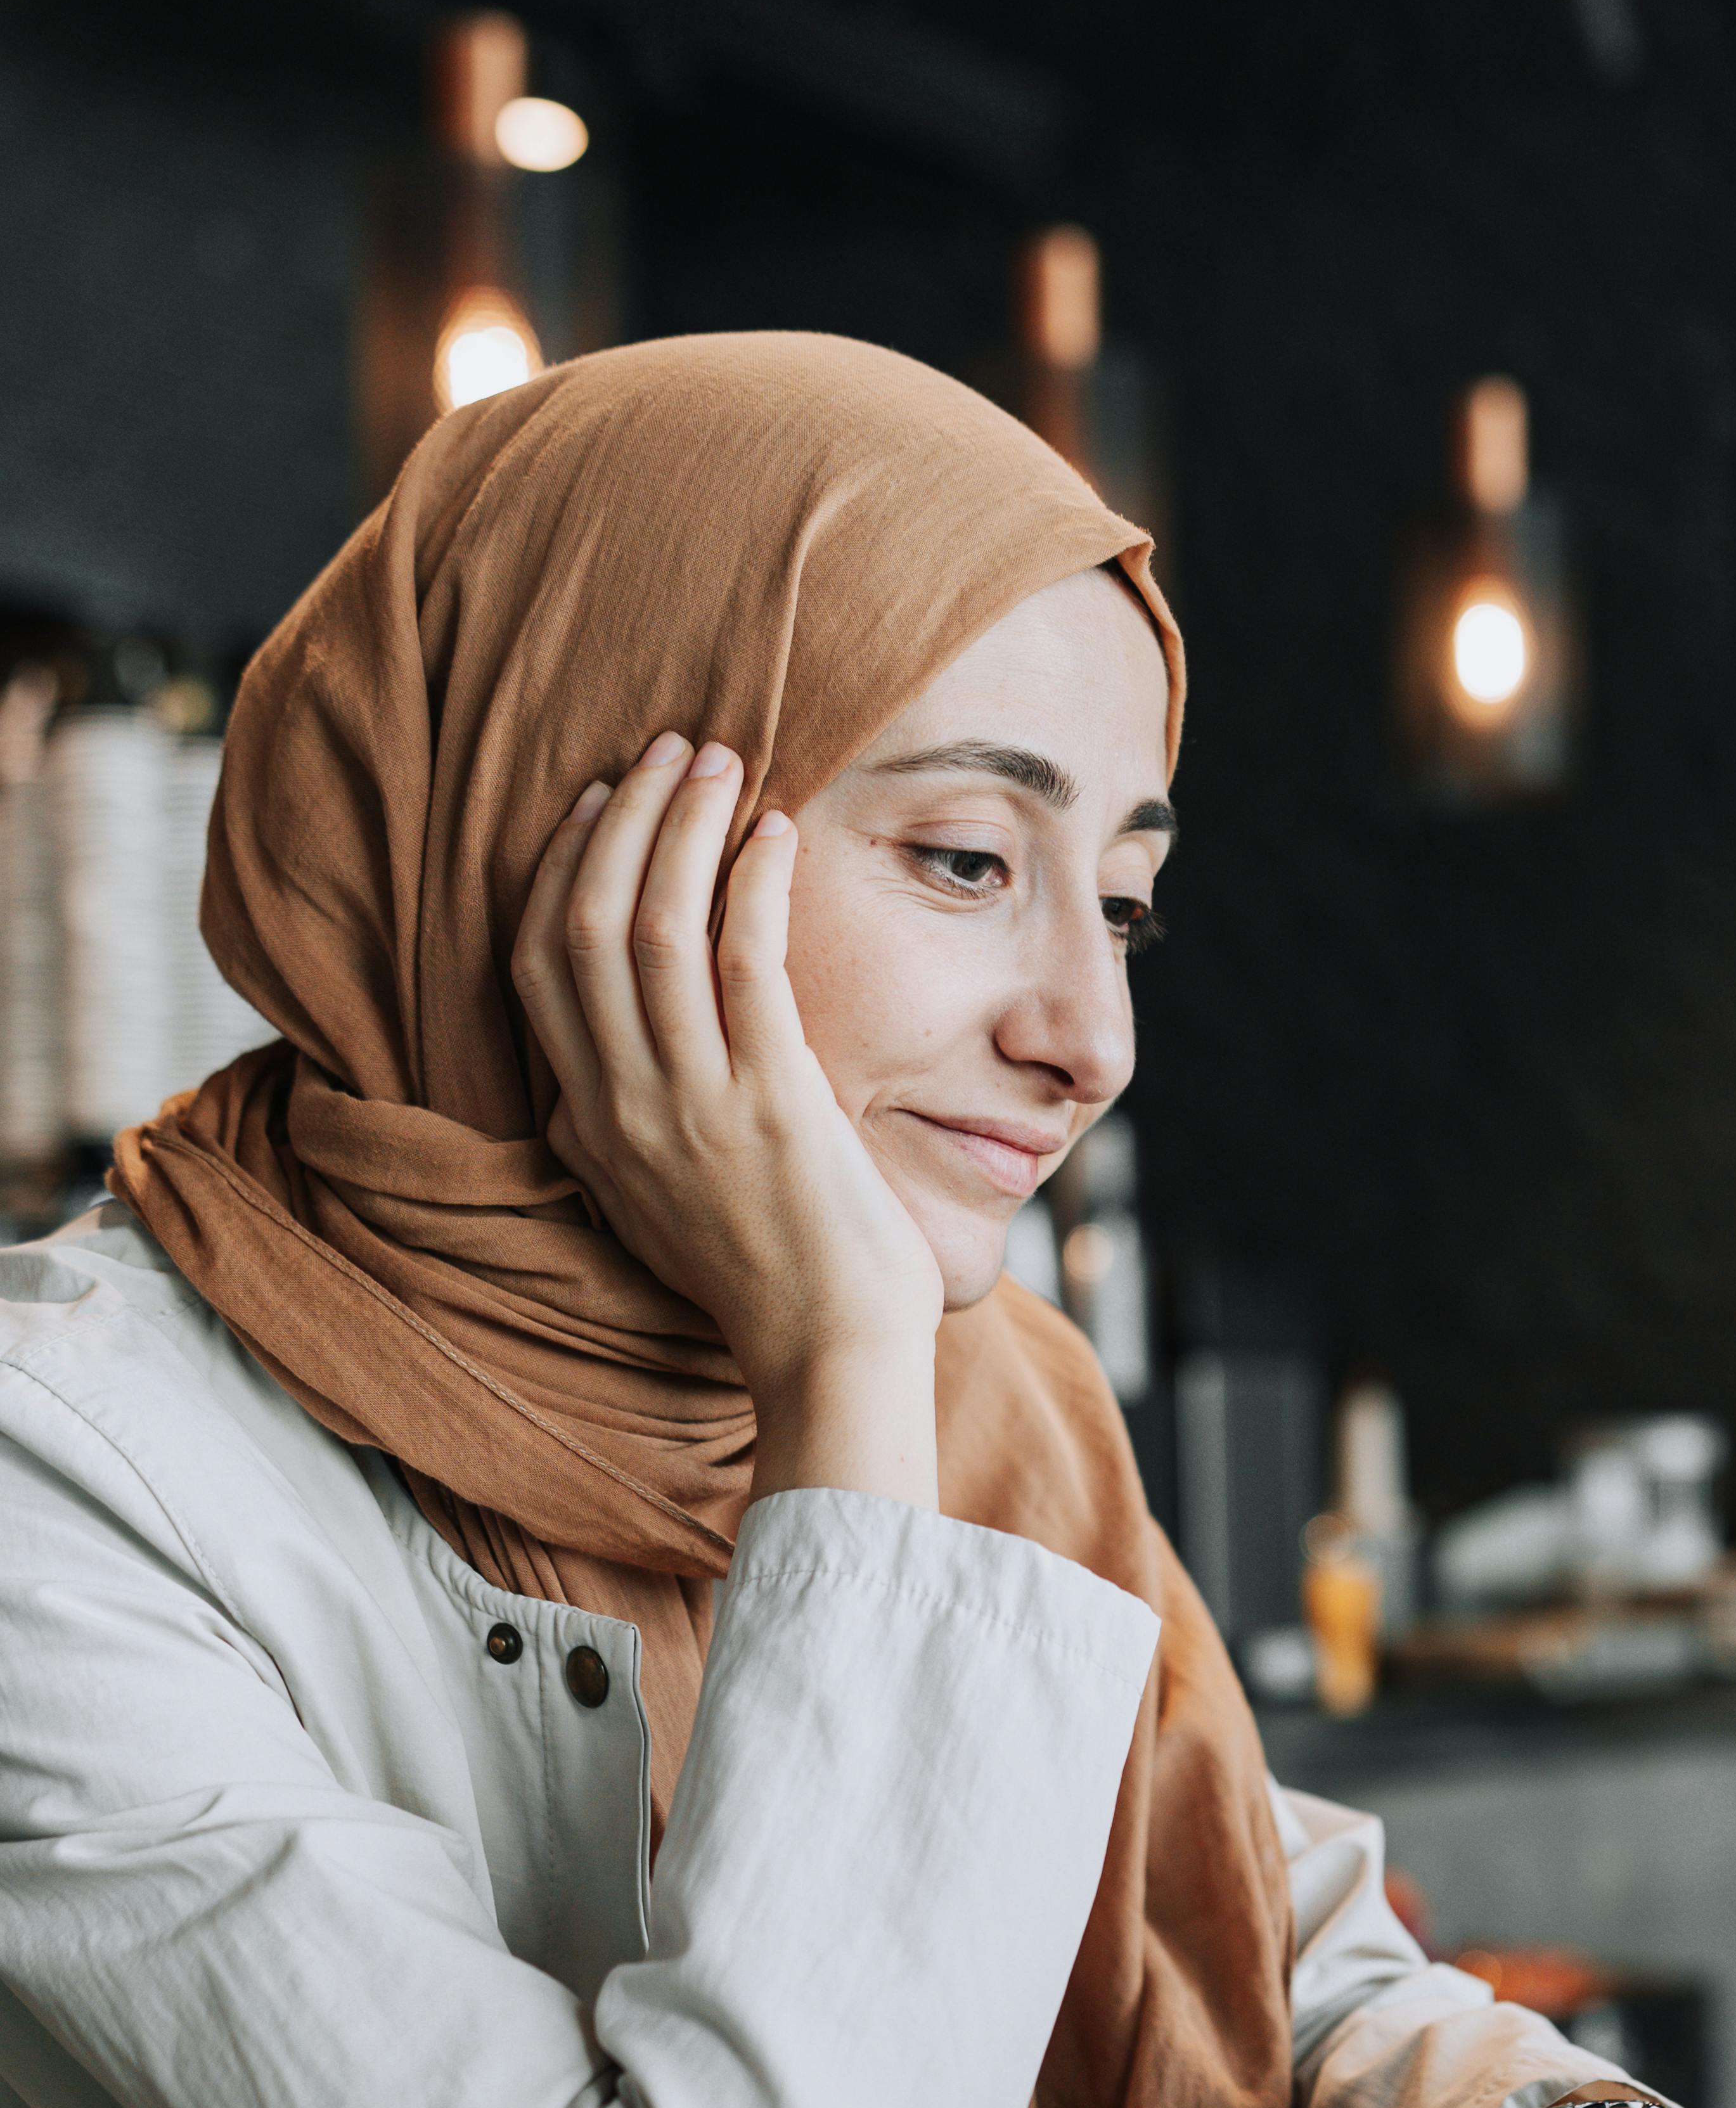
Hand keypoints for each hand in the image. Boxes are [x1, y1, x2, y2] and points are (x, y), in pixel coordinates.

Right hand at [511, 735, 945, 1508]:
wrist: (827, 1356)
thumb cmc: (772, 1274)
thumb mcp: (664, 1195)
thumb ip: (636, 1123)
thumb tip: (627, 1053)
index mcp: (587, 1126)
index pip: (536, 966)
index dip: (558, 869)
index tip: (597, 802)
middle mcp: (621, 1108)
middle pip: (580, 926)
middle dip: (620, 820)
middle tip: (666, 751)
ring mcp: (689, 1105)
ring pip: (649, 927)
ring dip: (683, 828)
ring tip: (720, 762)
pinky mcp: (768, 1104)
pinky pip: (742, 963)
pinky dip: (752, 883)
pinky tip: (773, 833)